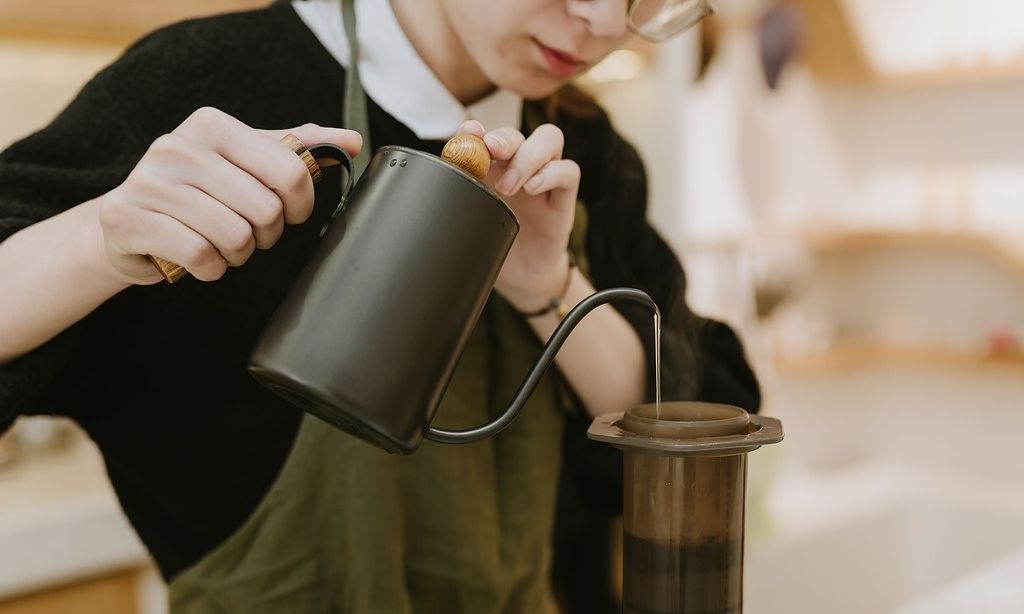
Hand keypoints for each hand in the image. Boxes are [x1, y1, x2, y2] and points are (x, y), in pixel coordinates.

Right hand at [95, 106, 361, 283]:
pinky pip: (200, 256)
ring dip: (237, 255)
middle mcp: (177, 146)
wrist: (126, 224)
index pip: (291, 169)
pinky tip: (199, 261)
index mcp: (212, 125)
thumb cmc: (197, 194)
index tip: (289, 214)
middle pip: (266, 209)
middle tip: (248, 234)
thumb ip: (297, 149)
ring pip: (234, 236)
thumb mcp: (246, 163)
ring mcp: (148, 182)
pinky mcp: (126, 219)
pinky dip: (210, 269)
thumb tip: (352, 142)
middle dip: (266, 234)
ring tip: (221, 246)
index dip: (301, 204)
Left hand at [456, 120, 579, 311]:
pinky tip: (533, 187)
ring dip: (527, 156)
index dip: (477, 130)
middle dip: (503, 139)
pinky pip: (569, 171)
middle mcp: (519, 166)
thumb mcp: (472, 220)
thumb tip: (435, 180)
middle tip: (490, 151)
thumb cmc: (496, 243)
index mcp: (493, 168)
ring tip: (509, 184)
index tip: (467, 133)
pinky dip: (551, 173)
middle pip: (518, 133)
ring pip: (549, 139)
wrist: (522, 277)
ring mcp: (544, 178)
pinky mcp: (563, 197)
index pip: (487, 136)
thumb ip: (460, 195)